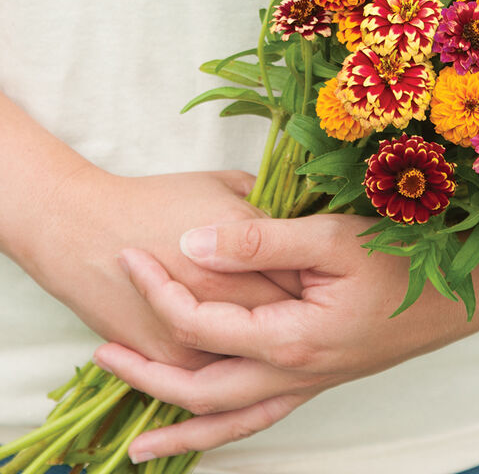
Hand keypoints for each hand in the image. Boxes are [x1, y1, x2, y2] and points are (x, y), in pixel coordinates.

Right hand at [23, 165, 296, 368]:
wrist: (86, 228)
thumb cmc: (159, 198)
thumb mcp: (223, 182)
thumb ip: (268, 200)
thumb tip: (300, 214)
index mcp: (242, 238)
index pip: (301, 267)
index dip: (315, 272)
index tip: (321, 273)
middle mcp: (223, 284)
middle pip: (286, 309)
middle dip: (303, 306)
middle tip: (311, 300)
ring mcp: (197, 323)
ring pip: (256, 346)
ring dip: (272, 336)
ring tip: (282, 321)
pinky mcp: (171, 351)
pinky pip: (219, 367)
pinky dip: (238, 358)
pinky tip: (250, 342)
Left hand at [93, 213, 478, 461]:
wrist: (462, 292)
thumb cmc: (403, 257)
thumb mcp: (331, 238)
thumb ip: (258, 243)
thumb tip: (190, 244)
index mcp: (291, 338)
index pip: (200, 325)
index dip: (157, 291)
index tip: (130, 255)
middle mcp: (295, 375)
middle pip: (201, 390)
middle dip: (145, 374)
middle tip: (100, 352)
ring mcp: (310, 384)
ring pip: (231, 423)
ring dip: (179, 427)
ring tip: (134, 441)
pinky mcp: (323, 379)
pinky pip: (263, 418)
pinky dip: (227, 429)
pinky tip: (213, 427)